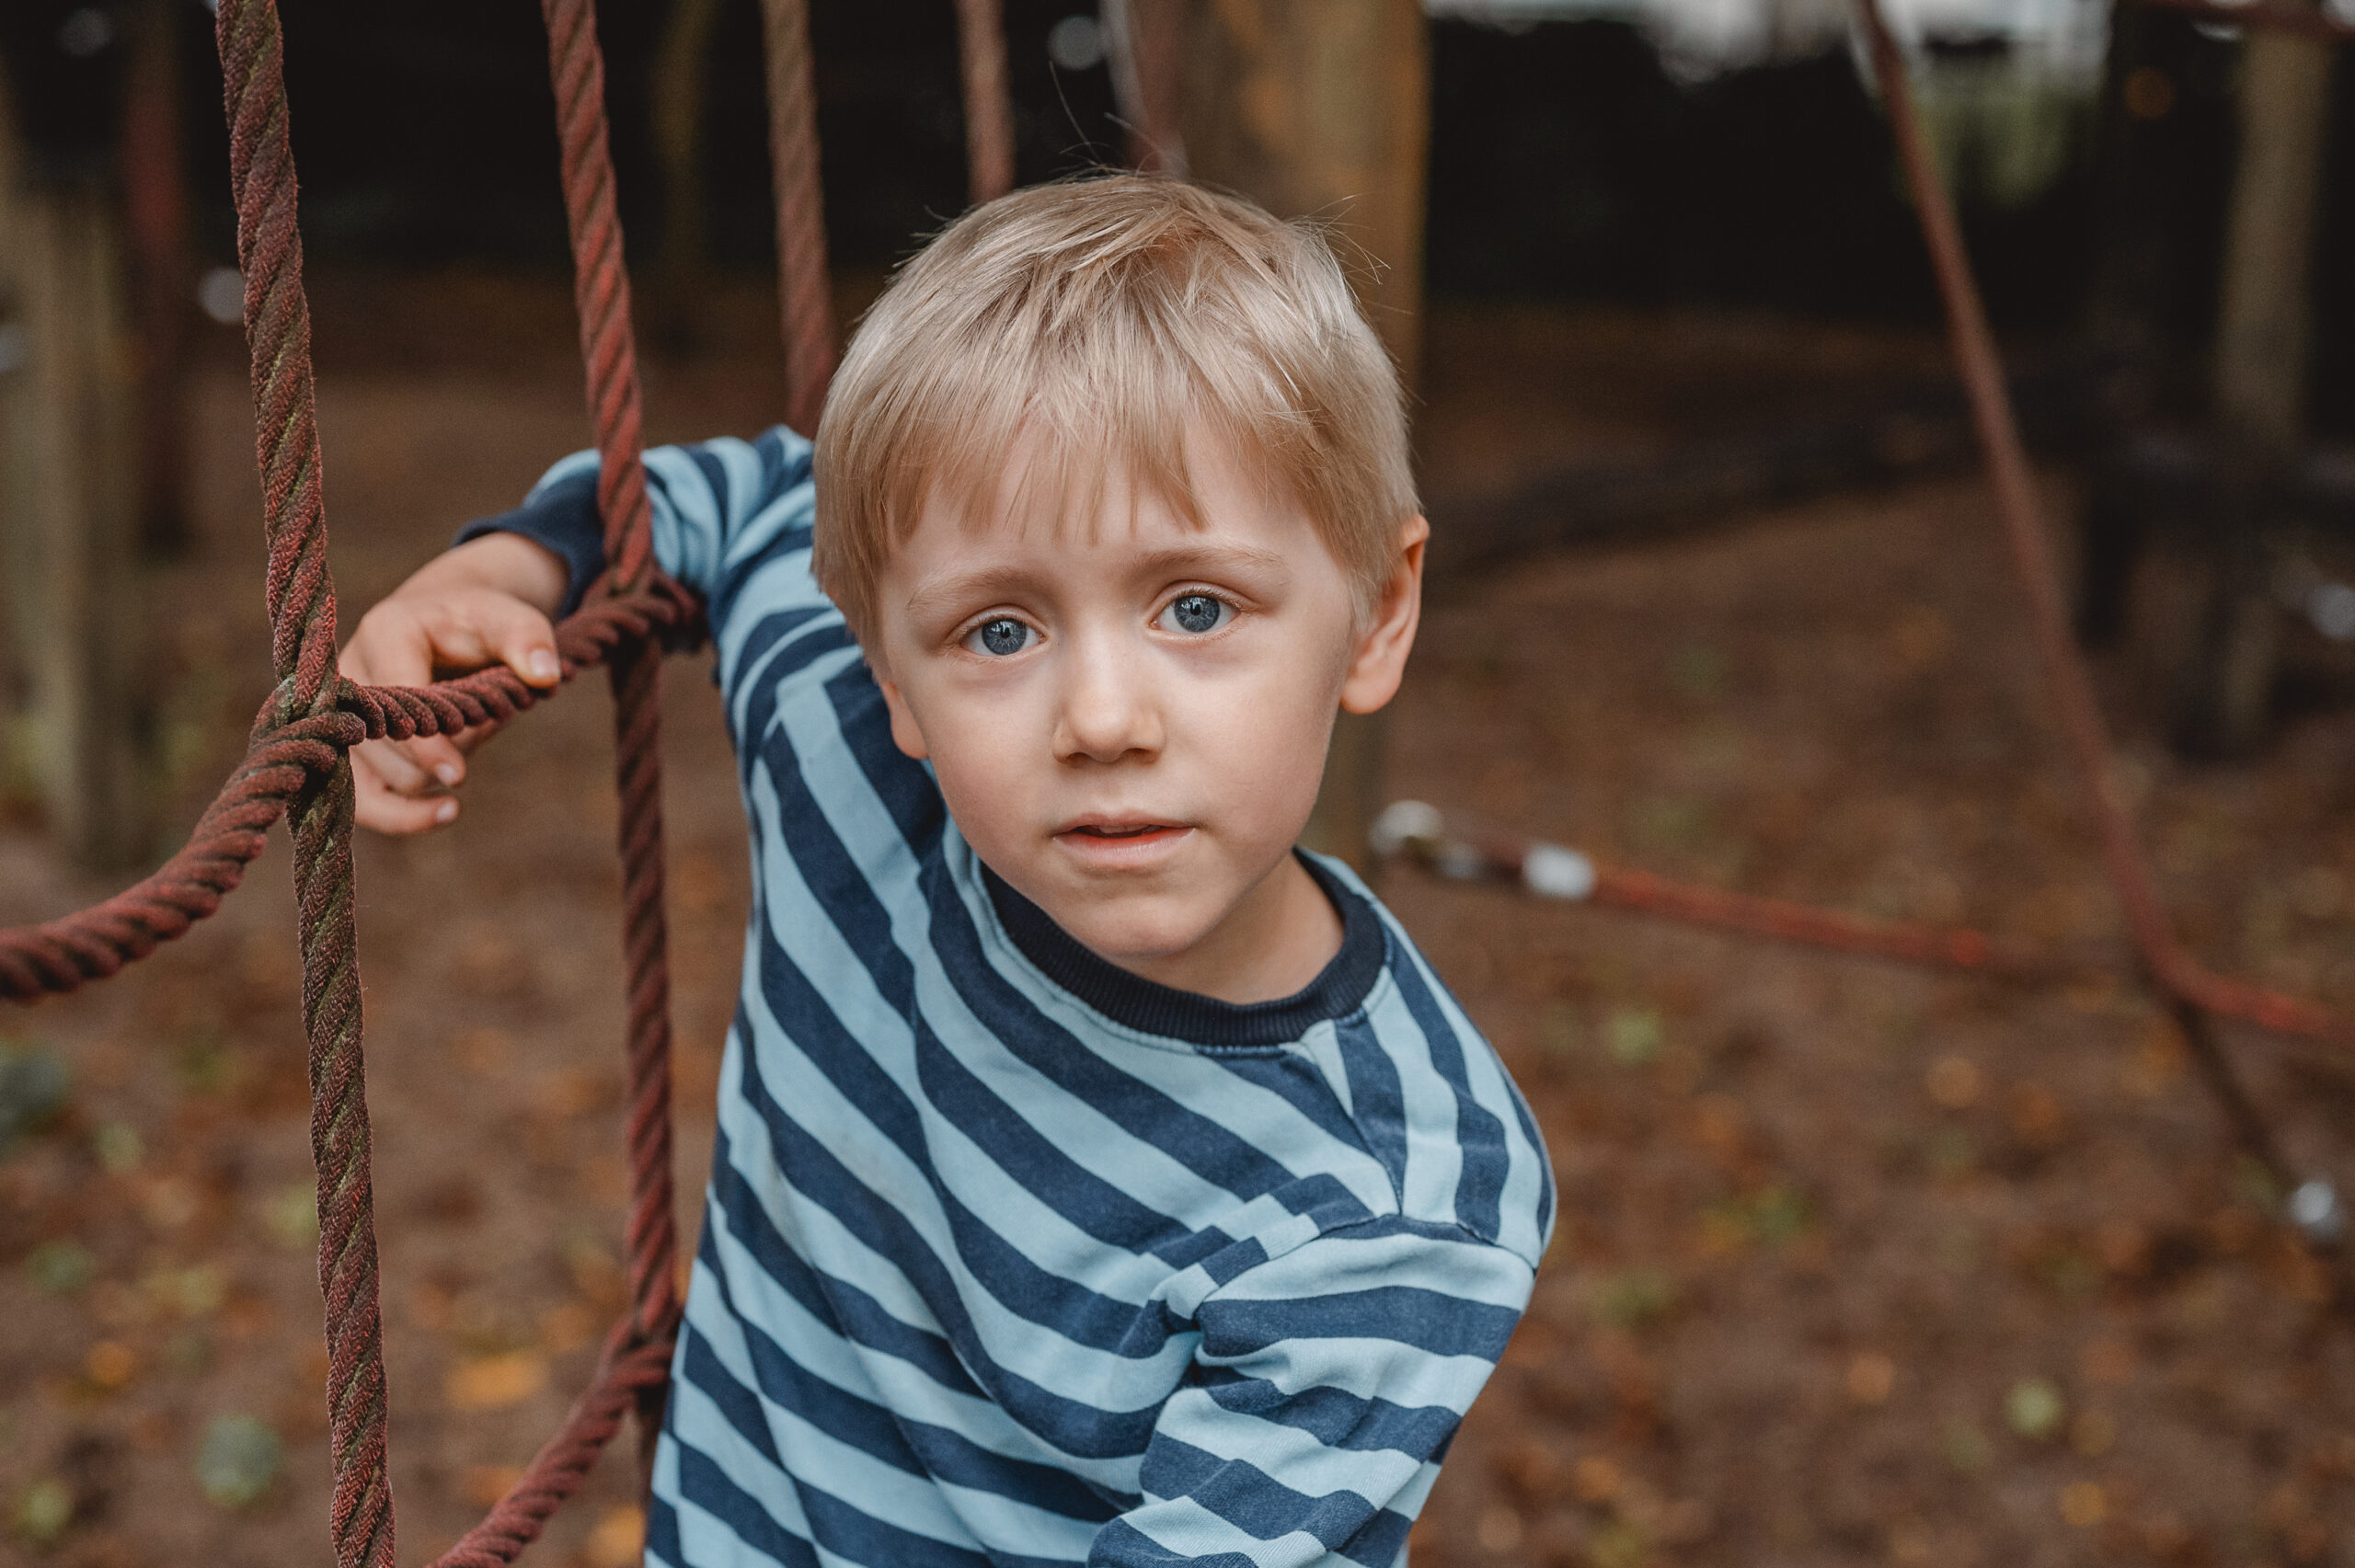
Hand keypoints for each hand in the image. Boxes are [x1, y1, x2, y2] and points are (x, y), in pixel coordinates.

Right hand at [338, 534, 568, 833]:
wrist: (449, 623)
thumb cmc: (481, 622)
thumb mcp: (510, 617)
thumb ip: (528, 639)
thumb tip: (545, 675)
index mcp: (385, 634)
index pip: (397, 703)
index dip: (427, 743)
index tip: (456, 775)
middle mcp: (352, 676)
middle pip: (393, 750)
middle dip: (452, 751)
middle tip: (488, 718)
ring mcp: (346, 715)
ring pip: (389, 779)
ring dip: (441, 772)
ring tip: (474, 732)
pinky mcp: (353, 748)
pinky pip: (365, 802)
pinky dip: (405, 816)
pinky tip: (447, 812)